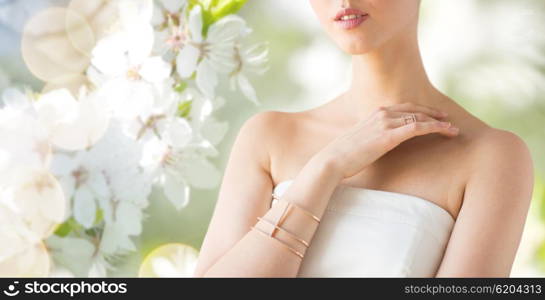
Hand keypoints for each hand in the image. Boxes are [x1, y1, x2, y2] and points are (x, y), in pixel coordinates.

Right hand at [315, 102, 458, 179]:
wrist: (332, 161)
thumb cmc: (343, 156)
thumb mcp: (359, 142)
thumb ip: (372, 138)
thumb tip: (378, 145)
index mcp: (374, 114)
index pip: (403, 107)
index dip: (420, 110)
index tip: (433, 115)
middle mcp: (381, 114)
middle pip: (414, 109)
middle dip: (433, 112)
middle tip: (447, 118)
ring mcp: (386, 123)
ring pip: (420, 117)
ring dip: (439, 122)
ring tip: (453, 128)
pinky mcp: (390, 136)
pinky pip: (419, 127)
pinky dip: (436, 127)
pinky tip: (448, 131)